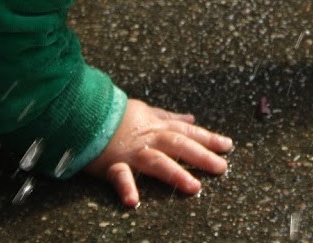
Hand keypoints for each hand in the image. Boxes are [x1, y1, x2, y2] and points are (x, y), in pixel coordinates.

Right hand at [82, 99, 232, 206]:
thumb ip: (169, 117)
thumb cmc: (114, 113)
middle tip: (222, 167)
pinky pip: (119, 176)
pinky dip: (126, 187)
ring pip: (157, 161)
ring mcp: (131, 152)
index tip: (228, 146)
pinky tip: (133, 201)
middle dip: (201, 156)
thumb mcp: (146, 110)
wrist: (84, 111)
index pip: (188, 132)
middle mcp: (148, 139)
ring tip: (194, 187)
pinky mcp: (111, 163)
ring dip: (175, 173)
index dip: (209, 138)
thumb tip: (191, 118)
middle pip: (179, 145)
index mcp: (157, 126)